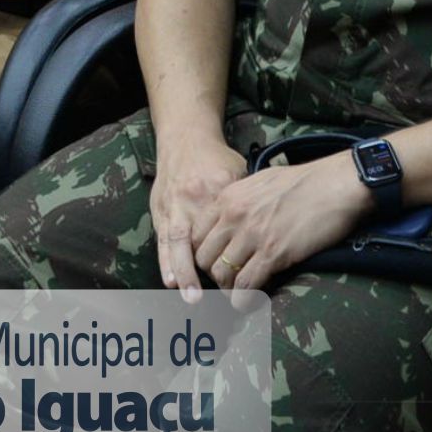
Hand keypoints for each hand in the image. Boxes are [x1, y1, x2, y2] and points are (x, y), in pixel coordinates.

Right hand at [152, 137, 252, 298]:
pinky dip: (166, 261)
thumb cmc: (216, 158)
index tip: (245, 274)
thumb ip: (248, 200)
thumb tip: (270, 227)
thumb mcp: (238, 172)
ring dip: (182, 271)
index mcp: (217, 190)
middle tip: (213, 292)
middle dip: (202, 267)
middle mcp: (193, 200)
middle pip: (198, 238)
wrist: (185, 137)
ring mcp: (174, 205)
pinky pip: (163, 238)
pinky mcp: (161, 209)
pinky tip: (170, 280)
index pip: (229, 227)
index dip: (236, 251)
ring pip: (177, 242)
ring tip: (188, 294)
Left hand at [184, 152, 368, 295]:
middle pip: (203, 258)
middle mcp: (234, 215)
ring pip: (221, 275)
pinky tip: (249, 302)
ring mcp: (253, 234)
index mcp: (228, 196)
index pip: (195, 234)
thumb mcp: (261, 182)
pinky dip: (244, 299)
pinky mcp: (274, 253)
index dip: (203, 254)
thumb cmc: (305, 183)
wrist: (337, 185)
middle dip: (213, 274)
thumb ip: (240, 201)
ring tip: (240, 293)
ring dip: (229, 289)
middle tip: (229, 281)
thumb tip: (232, 222)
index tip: (215, 263)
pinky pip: (246, 285)